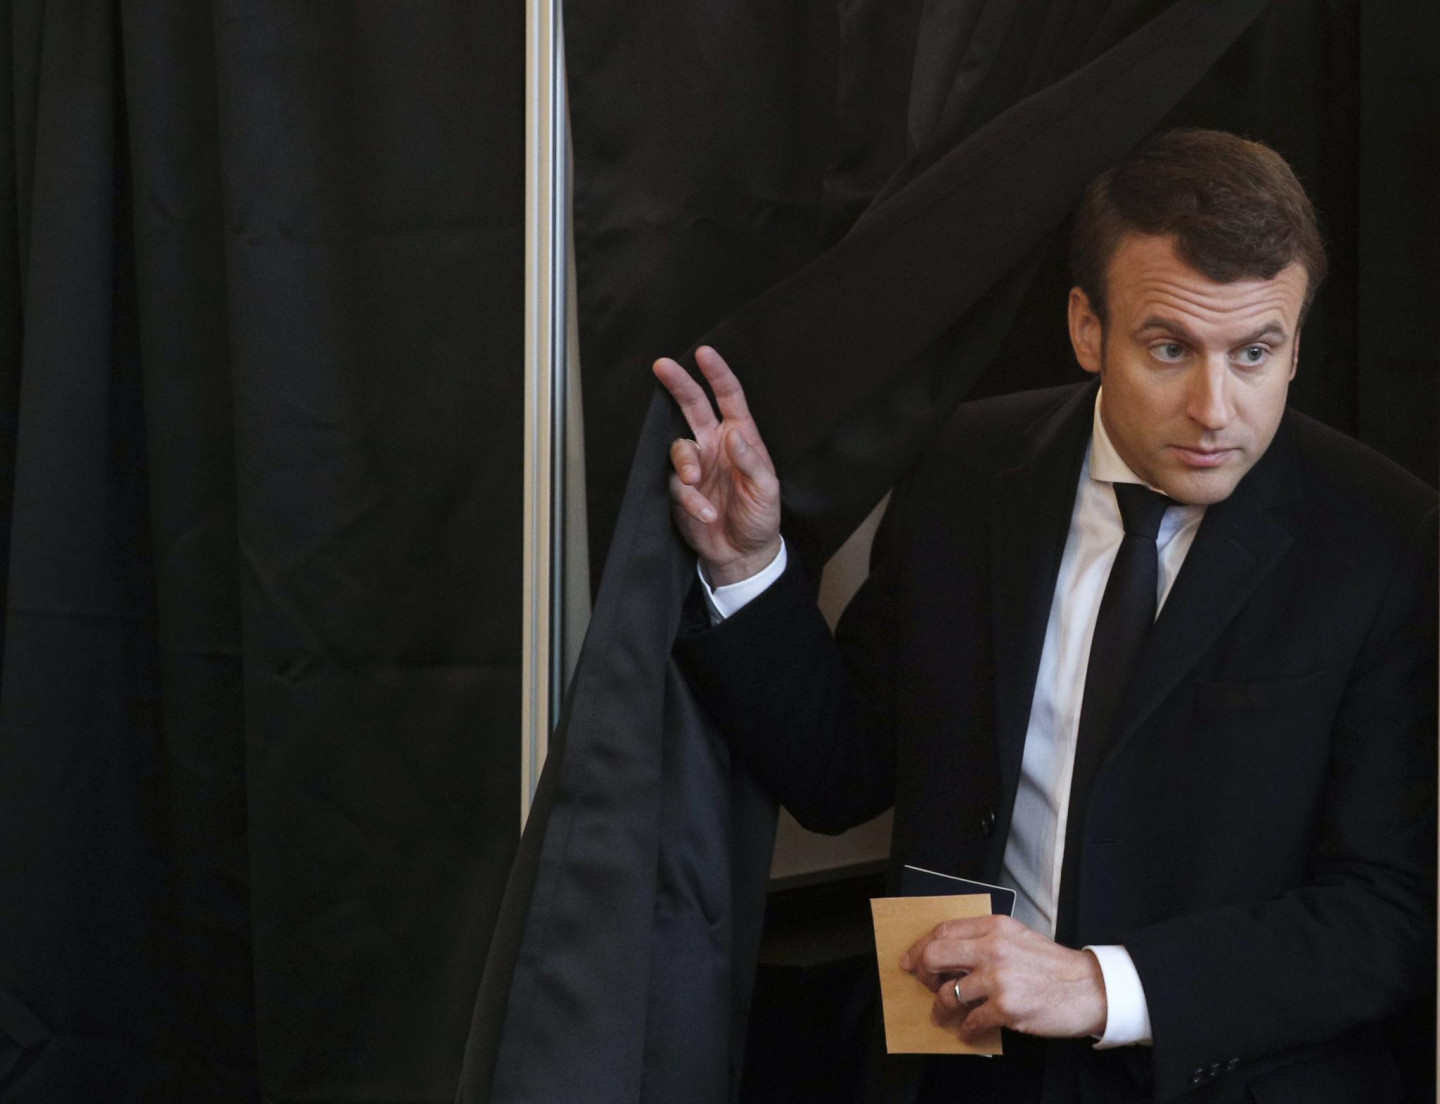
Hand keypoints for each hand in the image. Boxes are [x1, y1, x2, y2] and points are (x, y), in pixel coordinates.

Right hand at [653, 346, 781, 585]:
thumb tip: (732, 435)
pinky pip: (675, 485)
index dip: (717, 374)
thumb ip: (751, 461)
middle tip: (662, 365)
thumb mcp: (766, 490)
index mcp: (741, 437)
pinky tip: (705, 514)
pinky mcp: (680, 489)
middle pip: (693, 406)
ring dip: (686, 464)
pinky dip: (689, 500)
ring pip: (679, 448)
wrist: (742, 553)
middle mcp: (715, 445)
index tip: (704, 353)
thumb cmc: (761, 517)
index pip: (729, 398)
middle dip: (679, 384)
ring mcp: (696, 466)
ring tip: (695, 483)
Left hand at [900, 915, 1106, 1040]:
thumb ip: (985, 940)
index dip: (920, 947)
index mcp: (994, 927)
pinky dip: (965, 1030)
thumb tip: (949, 954)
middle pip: (935, 956)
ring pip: (947, 993)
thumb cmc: (1053, 966)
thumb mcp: (1017, 937)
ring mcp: (999, 978)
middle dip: (922, 974)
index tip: (911, 960)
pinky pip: (970, 1021)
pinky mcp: (1006, 1007)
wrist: (1090, 988)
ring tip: (943, 1016)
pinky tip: (968, 1032)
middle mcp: (993, 948)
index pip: (942, 931)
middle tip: (924, 986)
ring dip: (940, 1009)